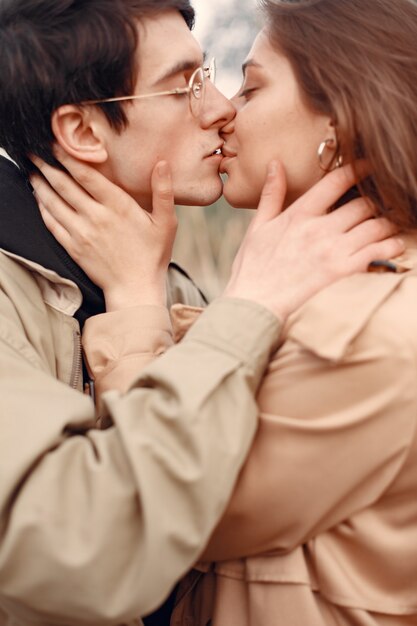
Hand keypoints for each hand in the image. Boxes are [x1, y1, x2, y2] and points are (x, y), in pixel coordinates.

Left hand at [31, 149, 176, 311]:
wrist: (136, 289)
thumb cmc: (153, 256)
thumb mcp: (166, 223)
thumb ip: (163, 192)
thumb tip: (162, 163)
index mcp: (118, 207)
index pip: (86, 176)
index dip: (68, 157)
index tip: (56, 143)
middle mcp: (96, 217)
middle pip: (64, 185)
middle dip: (47, 165)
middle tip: (35, 151)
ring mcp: (81, 233)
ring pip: (53, 203)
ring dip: (40, 185)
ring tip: (32, 170)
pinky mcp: (73, 248)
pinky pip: (52, 224)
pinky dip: (42, 209)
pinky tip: (39, 199)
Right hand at [223, 160, 403, 319]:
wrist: (253, 301)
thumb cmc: (253, 266)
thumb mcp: (258, 225)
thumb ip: (271, 193)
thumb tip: (276, 163)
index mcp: (299, 213)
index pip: (336, 181)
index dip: (359, 168)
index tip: (370, 165)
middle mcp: (319, 228)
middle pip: (363, 203)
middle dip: (377, 200)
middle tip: (387, 199)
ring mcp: (331, 250)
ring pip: (375, 225)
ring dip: (389, 222)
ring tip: (393, 221)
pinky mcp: (340, 271)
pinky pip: (375, 253)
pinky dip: (390, 246)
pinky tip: (395, 244)